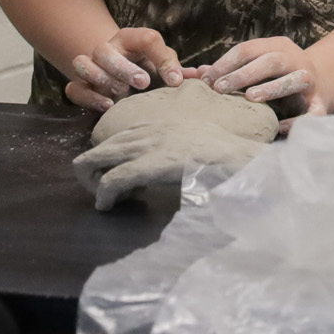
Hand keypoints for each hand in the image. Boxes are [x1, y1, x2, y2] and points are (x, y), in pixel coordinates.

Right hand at [64, 27, 184, 111]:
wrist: (117, 69)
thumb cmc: (146, 66)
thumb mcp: (162, 62)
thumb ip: (178, 69)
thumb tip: (201, 76)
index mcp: (130, 39)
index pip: (145, 39)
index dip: (162, 59)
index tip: (175, 81)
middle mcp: (107, 49)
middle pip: (104, 50)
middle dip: (124, 67)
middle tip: (143, 83)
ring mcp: (90, 67)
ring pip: (82, 64)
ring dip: (102, 78)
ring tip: (122, 92)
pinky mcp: (80, 86)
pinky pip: (74, 89)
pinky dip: (88, 97)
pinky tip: (108, 105)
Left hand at [72, 122, 267, 210]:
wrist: (241, 159)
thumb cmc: (226, 158)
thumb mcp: (195, 143)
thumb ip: (174, 150)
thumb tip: (162, 166)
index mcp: (158, 126)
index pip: (116, 139)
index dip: (110, 162)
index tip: (120, 182)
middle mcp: (146, 132)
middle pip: (98, 149)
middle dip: (91, 173)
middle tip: (102, 194)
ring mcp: (146, 148)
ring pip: (96, 162)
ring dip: (93, 185)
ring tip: (103, 202)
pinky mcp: (148, 166)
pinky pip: (112, 181)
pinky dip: (103, 196)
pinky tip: (107, 206)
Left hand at [194, 36, 333, 125]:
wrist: (321, 82)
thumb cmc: (278, 74)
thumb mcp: (257, 65)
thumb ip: (230, 69)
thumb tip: (197, 74)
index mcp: (277, 47)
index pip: (248, 49)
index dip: (226, 62)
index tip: (206, 80)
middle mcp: (295, 59)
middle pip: (271, 61)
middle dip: (244, 74)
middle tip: (220, 89)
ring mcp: (310, 80)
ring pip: (295, 79)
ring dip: (273, 88)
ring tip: (251, 98)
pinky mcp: (320, 102)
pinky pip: (312, 112)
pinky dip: (297, 120)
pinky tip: (279, 128)